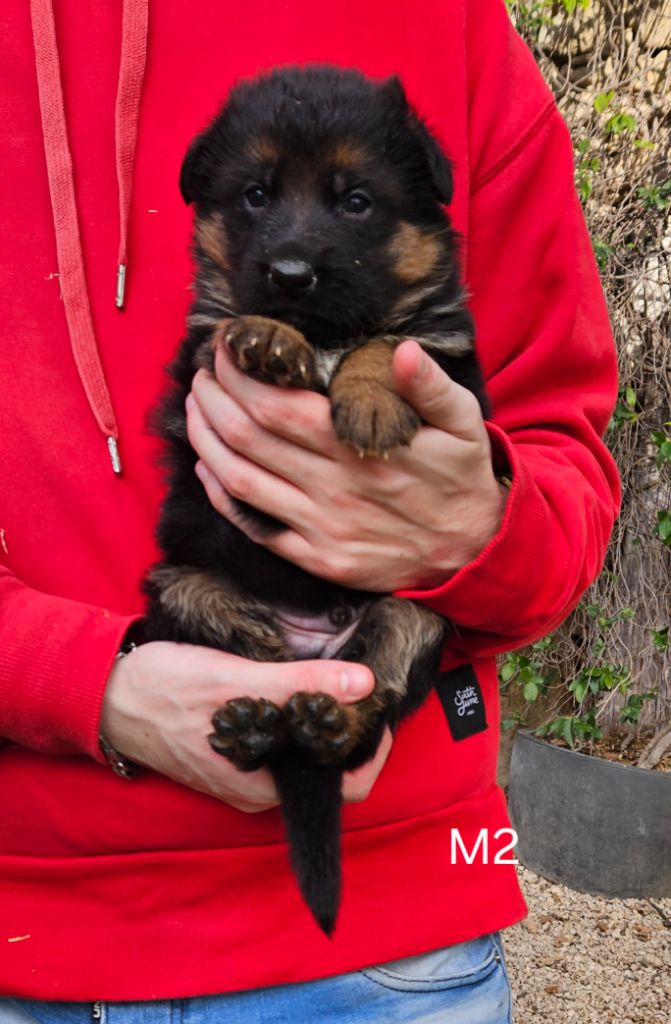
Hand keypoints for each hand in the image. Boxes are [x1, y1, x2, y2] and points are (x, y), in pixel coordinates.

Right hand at [100, 641, 390, 810]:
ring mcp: (243, 772)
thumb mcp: (238, 680)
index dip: (373, 752)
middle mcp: (258, 787)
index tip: (382, 711)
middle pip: (329, 771)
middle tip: (364, 687)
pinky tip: (300, 687)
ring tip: (338, 682)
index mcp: (265, 783)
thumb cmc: (166, 690)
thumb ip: (300, 684)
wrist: (108, 695)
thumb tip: (362, 682)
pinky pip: (280, 746)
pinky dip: (299, 721)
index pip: (347, 787)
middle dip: (353, 734)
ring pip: (304, 756)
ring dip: (325, 726)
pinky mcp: (231, 754)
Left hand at [186, 339, 506, 590]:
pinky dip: (220, 496)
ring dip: (205, 441)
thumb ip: (431, 387)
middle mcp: (332, 488)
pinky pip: (254, 529)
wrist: (473, 554)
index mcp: (359, 449)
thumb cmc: (462, 479)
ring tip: (194, 409)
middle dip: (213, 397)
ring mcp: (320, 528)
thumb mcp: (465, 425)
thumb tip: (404, 352)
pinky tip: (206, 468)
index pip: (278, 403)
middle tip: (201, 372)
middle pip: (248, 436)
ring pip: (240, 480)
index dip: (239, 375)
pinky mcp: (317, 559)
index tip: (224, 348)